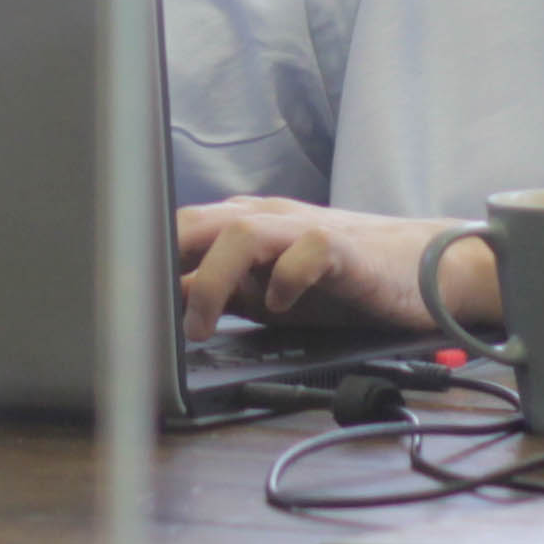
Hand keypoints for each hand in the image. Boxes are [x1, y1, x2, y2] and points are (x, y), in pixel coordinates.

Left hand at [171, 198, 494, 340]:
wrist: (422, 269)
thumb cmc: (339, 282)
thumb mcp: (267, 293)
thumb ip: (220, 294)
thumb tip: (160, 310)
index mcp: (242, 225)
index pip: (177, 231)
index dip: (143, 264)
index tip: (121, 306)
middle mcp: (268, 218)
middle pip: (196, 222)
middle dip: (163, 265)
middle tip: (149, 318)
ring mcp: (304, 229)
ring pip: (241, 232)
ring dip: (212, 280)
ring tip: (204, 325)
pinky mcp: (344, 248)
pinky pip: (306, 252)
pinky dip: (285, 280)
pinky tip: (280, 307)